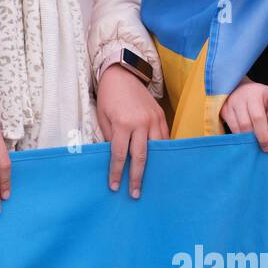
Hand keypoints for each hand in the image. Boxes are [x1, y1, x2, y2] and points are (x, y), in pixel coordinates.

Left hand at [98, 65, 168, 199]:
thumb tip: (117, 159)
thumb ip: (111, 138)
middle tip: (135, 194)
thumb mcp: (103, 117)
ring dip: (154, 167)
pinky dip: (162, 152)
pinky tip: (160, 163)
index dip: (117, 172)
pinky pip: (164, 139)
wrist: (122, 74)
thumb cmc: (109, 97)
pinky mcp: (161, 116)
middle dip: (137, 177)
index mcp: (123, 123)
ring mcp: (154, 119)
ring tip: (151, 182)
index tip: (115, 187)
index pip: (120, 155)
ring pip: (156, 149)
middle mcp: (141, 123)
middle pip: (141, 157)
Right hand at [221, 79, 267, 151]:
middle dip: (263, 136)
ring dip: (251, 138)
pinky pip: (234, 127)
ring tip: (256, 145)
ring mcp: (237, 100)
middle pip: (258, 117)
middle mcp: (252, 93)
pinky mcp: (226, 108)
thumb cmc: (260, 104)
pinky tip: (245, 140)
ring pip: (244, 125)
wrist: (237, 92)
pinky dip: (240, 137)